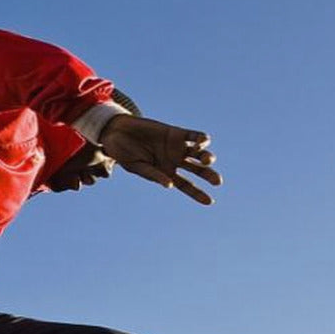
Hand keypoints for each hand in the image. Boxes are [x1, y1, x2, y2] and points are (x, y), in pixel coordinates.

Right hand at [98, 115, 222, 204]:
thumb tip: (170, 185)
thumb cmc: (123, 152)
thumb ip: (153, 174)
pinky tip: (203, 142)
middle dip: (208, 175)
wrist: (117, 131)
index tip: (210, 201)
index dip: (198, 194)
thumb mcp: (137, 166)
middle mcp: (174, 161)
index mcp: (166, 173)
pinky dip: (199, 138)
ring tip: (207, 160)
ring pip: (197, 153)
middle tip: (217, 181)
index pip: (186, 186)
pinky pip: (192, 135)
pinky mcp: (176, 132)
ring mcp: (176, 146)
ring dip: (205, 157)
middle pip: (197, 170)